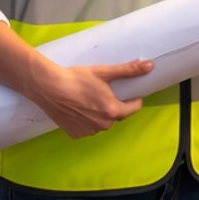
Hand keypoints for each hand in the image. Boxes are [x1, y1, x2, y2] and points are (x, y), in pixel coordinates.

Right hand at [34, 59, 151, 137]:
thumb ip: (129, 70)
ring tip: (89, 99)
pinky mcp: (74, 134)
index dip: (133, 98)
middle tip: (103, 92)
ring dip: (99, 114)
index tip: (127, 91)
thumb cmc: (77, 79)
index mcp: (112, 112)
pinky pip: (87, 128)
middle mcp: (102, 125)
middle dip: (114, 105)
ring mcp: (87, 131)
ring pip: (101, 122)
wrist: (49, 87)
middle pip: (117, 115)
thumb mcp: (105, 72)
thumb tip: (149, 66)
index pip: (134, 108)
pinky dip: (86, 120)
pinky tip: (78, 108)